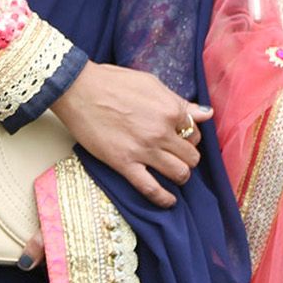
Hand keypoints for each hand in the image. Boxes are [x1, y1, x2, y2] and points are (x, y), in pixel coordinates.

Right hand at [50, 63, 209, 207]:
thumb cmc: (111, 82)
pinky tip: (168, 200)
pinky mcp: (124, 163)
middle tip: (176, 155)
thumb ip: (179, 101)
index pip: (195, 133)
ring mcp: (143, 150)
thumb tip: (206, 113)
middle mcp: (161, 131)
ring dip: (180, 176)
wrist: (77, 89)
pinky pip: (151, 189)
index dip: (189, 137)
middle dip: (187, 157)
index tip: (179, 138)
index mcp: (169, 109)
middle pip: (191, 156)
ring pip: (179, 174)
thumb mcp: (150, 83)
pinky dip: (163, 199)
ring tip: (173, 173)